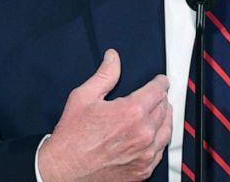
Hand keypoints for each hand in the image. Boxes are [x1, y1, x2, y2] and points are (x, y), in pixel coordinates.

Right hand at [37, 49, 172, 181]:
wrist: (63, 170)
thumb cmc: (71, 138)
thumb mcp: (83, 98)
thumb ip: (104, 75)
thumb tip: (113, 58)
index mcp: (131, 113)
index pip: (157, 91)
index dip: (160, 82)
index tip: (160, 81)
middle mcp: (143, 134)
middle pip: (164, 109)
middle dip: (161, 99)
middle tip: (156, 95)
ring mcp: (145, 154)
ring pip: (166, 130)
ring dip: (164, 118)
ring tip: (159, 112)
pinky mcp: (143, 170)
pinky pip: (160, 151)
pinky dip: (159, 140)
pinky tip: (152, 136)